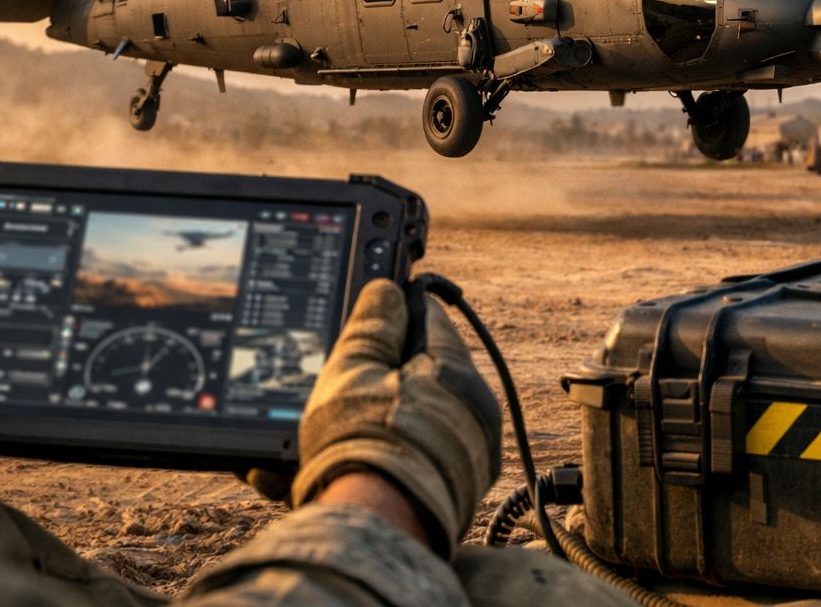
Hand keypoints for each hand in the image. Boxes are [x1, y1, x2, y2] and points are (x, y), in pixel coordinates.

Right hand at [291, 279, 500, 556]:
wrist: (377, 531)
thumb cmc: (364, 446)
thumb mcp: (353, 371)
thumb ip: (371, 326)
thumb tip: (387, 288)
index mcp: (455, 370)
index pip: (429, 315)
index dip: (394, 312)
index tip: (370, 315)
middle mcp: (475, 408)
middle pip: (424, 368)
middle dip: (384, 371)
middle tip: (347, 382)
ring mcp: (472, 451)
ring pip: (422, 412)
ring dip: (387, 413)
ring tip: (345, 428)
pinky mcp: (459, 488)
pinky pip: (425, 452)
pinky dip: (397, 450)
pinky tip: (361, 458)